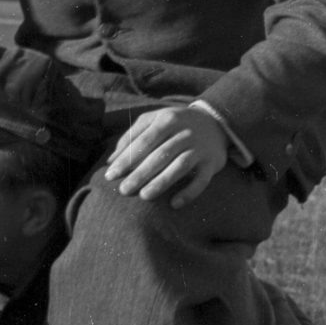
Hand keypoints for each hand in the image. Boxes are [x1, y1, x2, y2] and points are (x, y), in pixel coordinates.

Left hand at [104, 105, 227, 208]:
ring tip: (144, 196)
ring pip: (180, 166)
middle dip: (140, 174)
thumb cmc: (175, 124)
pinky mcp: (212, 163)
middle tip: (124, 190)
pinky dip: (189, 192)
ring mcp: (200, 148)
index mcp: (166, 120)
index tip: (110, 176)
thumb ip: (131, 136)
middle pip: (160, 155)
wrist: (215, 122)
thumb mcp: (154, 120)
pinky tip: (174, 204)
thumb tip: (110, 160)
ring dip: (162, 182)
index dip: (126, 159)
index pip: (143, 142)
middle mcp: (185, 132)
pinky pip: (202, 180)